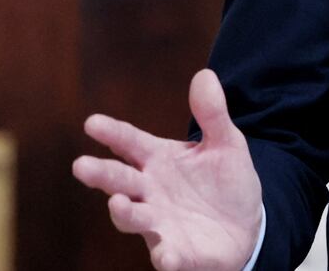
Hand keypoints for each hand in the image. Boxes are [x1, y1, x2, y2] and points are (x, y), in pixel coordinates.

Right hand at [72, 69, 263, 270]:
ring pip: (133, 218)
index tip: (92, 123)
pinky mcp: (176, 251)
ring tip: (117, 203)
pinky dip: (166, 256)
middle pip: (121, 180)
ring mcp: (159, 222)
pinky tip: (167, 255)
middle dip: (101, 174)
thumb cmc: (226, 182)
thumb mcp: (226, 144)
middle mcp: (150, 191)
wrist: (246, 226)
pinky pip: (167, 256)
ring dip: (124, 212)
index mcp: (158, 160)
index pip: (130, 143)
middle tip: (82, 165)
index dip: (112, 133)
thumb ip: (213, 114)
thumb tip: (205, 75)